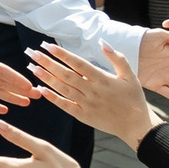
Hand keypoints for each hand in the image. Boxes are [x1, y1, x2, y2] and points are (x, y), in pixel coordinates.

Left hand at [28, 43, 157, 142]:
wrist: (136, 125)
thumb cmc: (134, 98)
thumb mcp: (130, 75)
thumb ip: (116, 58)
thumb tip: (102, 42)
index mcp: (103, 79)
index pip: (78, 63)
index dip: (62, 54)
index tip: (47, 45)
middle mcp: (93, 91)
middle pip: (66, 75)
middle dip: (47, 63)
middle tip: (32, 53)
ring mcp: (87, 104)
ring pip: (63, 89)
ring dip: (46, 78)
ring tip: (32, 68)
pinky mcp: (84, 116)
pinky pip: (65, 106)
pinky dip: (53, 98)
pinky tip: (41, 89)